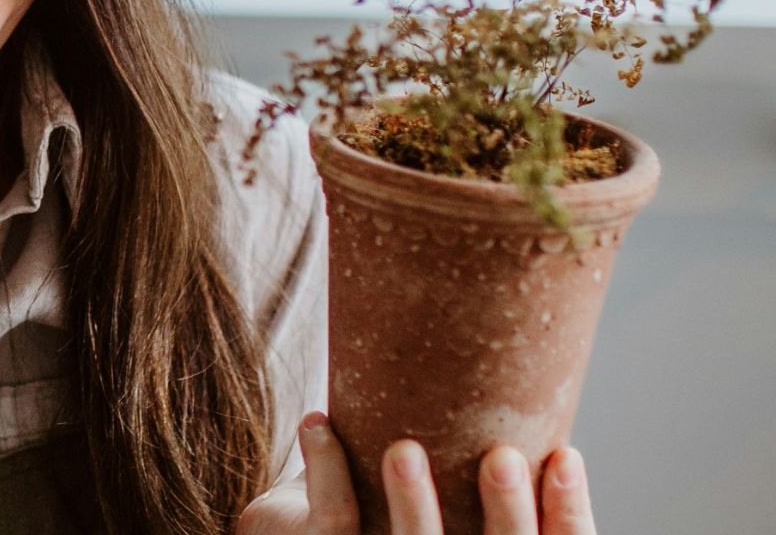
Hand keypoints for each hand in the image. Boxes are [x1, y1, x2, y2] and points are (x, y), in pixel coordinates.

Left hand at [237, 410, 596, 533]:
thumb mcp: (443, 468)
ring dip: (410, 502)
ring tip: (404, 450)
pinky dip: (326, 468)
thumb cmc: (386, 482)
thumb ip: (471, 441)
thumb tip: (515, 351)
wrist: (303, 519)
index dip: (567, 515)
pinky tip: (318, 424)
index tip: (567, 456)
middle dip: (505, 514)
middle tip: (502, 457)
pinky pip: (332, 520)